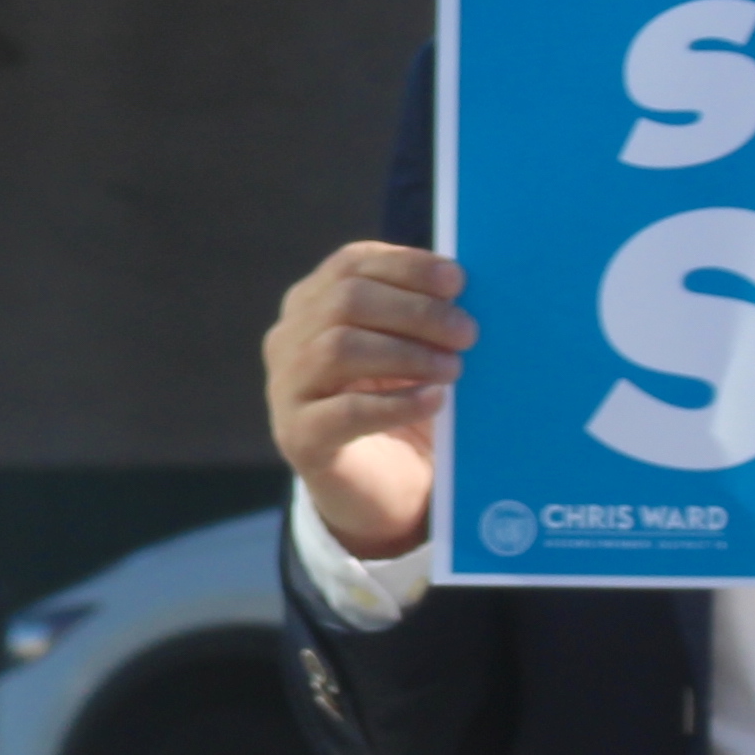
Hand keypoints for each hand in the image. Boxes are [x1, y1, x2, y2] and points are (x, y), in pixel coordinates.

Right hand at [262, 242, 473, 562]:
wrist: (381, 490)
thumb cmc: (400, 406)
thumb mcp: (408, 350)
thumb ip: (421, 315)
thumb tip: (461, 289)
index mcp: (312, 304)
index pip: (351, 264)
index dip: (405, 266)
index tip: (458, 281)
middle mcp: (289, 339)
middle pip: (345, 300)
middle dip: (415, 311)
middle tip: (467, 333)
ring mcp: (287, 388)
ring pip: (338, 347)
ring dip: (407, 354)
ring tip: (453, 368)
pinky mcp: (299, 436)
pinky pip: (346, 412)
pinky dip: (397, 403)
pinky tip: (434, 400)